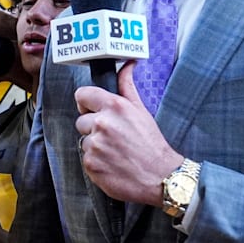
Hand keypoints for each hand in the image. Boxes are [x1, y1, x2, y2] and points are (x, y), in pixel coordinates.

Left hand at [74, 61, 182, 204]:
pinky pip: (86, 159)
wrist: (161, 177)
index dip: (86, 103)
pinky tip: (113, 164)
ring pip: (84, 141)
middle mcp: (102, 123)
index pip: (82, 94)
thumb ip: (127, 86)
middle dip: (93, 128)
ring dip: (96, 146)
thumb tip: (127, 65)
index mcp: (114, 107)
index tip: (92, 110)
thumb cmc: (152, 144)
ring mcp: (95, 145)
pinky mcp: (91, 164)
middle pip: (81, 121)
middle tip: (114, 137)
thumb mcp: (141, 111)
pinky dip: (96, 162)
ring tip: (116, 152)